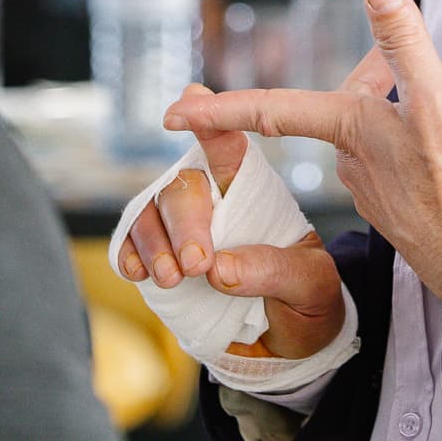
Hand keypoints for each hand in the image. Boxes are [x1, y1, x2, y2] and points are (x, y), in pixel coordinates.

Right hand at [115, 91, 344, 358]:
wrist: (290, 343)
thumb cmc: (307, 298)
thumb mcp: (312, 284)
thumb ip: (274, 270)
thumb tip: (219, 269)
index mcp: (252, 191)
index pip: (229, 145)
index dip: (209, 117)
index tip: (190, 99)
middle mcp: (212, 201)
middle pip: (185, 184)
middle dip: (186, 221)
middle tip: (198, 264)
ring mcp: (181, 230)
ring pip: (151, 210)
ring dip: (154, 242)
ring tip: (171, 279)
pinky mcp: (161, 259)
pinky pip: (131, 243)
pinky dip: (129, 253)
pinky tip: (139, 272)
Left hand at [164, 0, 441, 301]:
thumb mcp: (433, 99)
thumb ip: (404, 40)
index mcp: (347, 128)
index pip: (270, 107)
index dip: (221, 107)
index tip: (173, 113)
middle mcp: (353, 159)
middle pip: (366, 97)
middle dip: (404, 72)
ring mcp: (378, 185)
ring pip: (396, 123)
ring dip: (434, 101)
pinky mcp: (404, 205)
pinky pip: (414, 153)